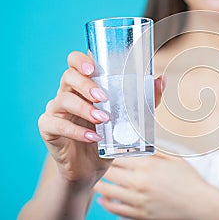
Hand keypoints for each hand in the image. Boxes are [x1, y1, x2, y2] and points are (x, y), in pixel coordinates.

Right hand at [38, 51, 164, 187]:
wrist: (91, 166)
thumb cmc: (109, 136)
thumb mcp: (129, 118)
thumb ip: (145, 99)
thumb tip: (161, 79)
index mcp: (84, 84)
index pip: (75, 62)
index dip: (80, 59)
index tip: (93, 67)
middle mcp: (67, 93)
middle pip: (68, 77)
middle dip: (86, 85)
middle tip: (103, 98)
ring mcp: (56, 110)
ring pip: (62, 100)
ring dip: (84, 109)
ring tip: (103, 120)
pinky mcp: (49, 129)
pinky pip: (56, 125)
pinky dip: (75, 131)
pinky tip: (92, 137)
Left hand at [94, 152, 209, 219]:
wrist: (200, 204)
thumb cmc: (189, 180)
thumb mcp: (174, 159)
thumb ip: (155, 150)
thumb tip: (140, 142)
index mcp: (149, 165)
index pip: (118, 155)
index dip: (109, 152)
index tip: (105, 150)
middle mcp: (140, 182)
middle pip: (109, 172)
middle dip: (103, 167)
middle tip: (99, 164)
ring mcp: (138, 200)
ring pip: (107, 191)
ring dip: (100, 185)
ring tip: (98, 181)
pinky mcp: (139, 215)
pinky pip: (115, 209)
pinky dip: (106, 203)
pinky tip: (104, 199)